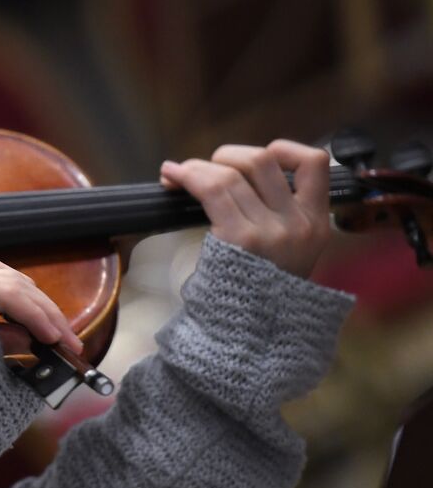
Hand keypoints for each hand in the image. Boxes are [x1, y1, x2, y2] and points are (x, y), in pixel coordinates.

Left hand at [0, 256, 82, 352]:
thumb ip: (2, 341)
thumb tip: (33, 341)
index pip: (12, 294)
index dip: (37, 317)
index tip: (54, 339)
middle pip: (19, 286)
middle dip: (49, 315)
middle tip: (71, 342)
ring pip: (17, 280)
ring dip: (41, 305)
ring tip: (59, 332)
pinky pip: (6, 278)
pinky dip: (26, 296)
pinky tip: (37, 313)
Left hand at [159, 139, 331, 277]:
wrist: (245, 338)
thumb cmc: (254, 294)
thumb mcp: (286, 256)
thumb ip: (277, 217)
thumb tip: (236, 176)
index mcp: (317, 224)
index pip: (316, 162)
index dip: (283, 149)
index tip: (257, 157)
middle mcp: (299, 225)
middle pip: (263, 160)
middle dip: (228, 156)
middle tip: (207, 169)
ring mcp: (272, 232)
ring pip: (232, 173)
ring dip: (199, 166)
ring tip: (179, 174)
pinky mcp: (241, 240)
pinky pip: (213, 190)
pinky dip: (188, 175)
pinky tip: (171, 176)